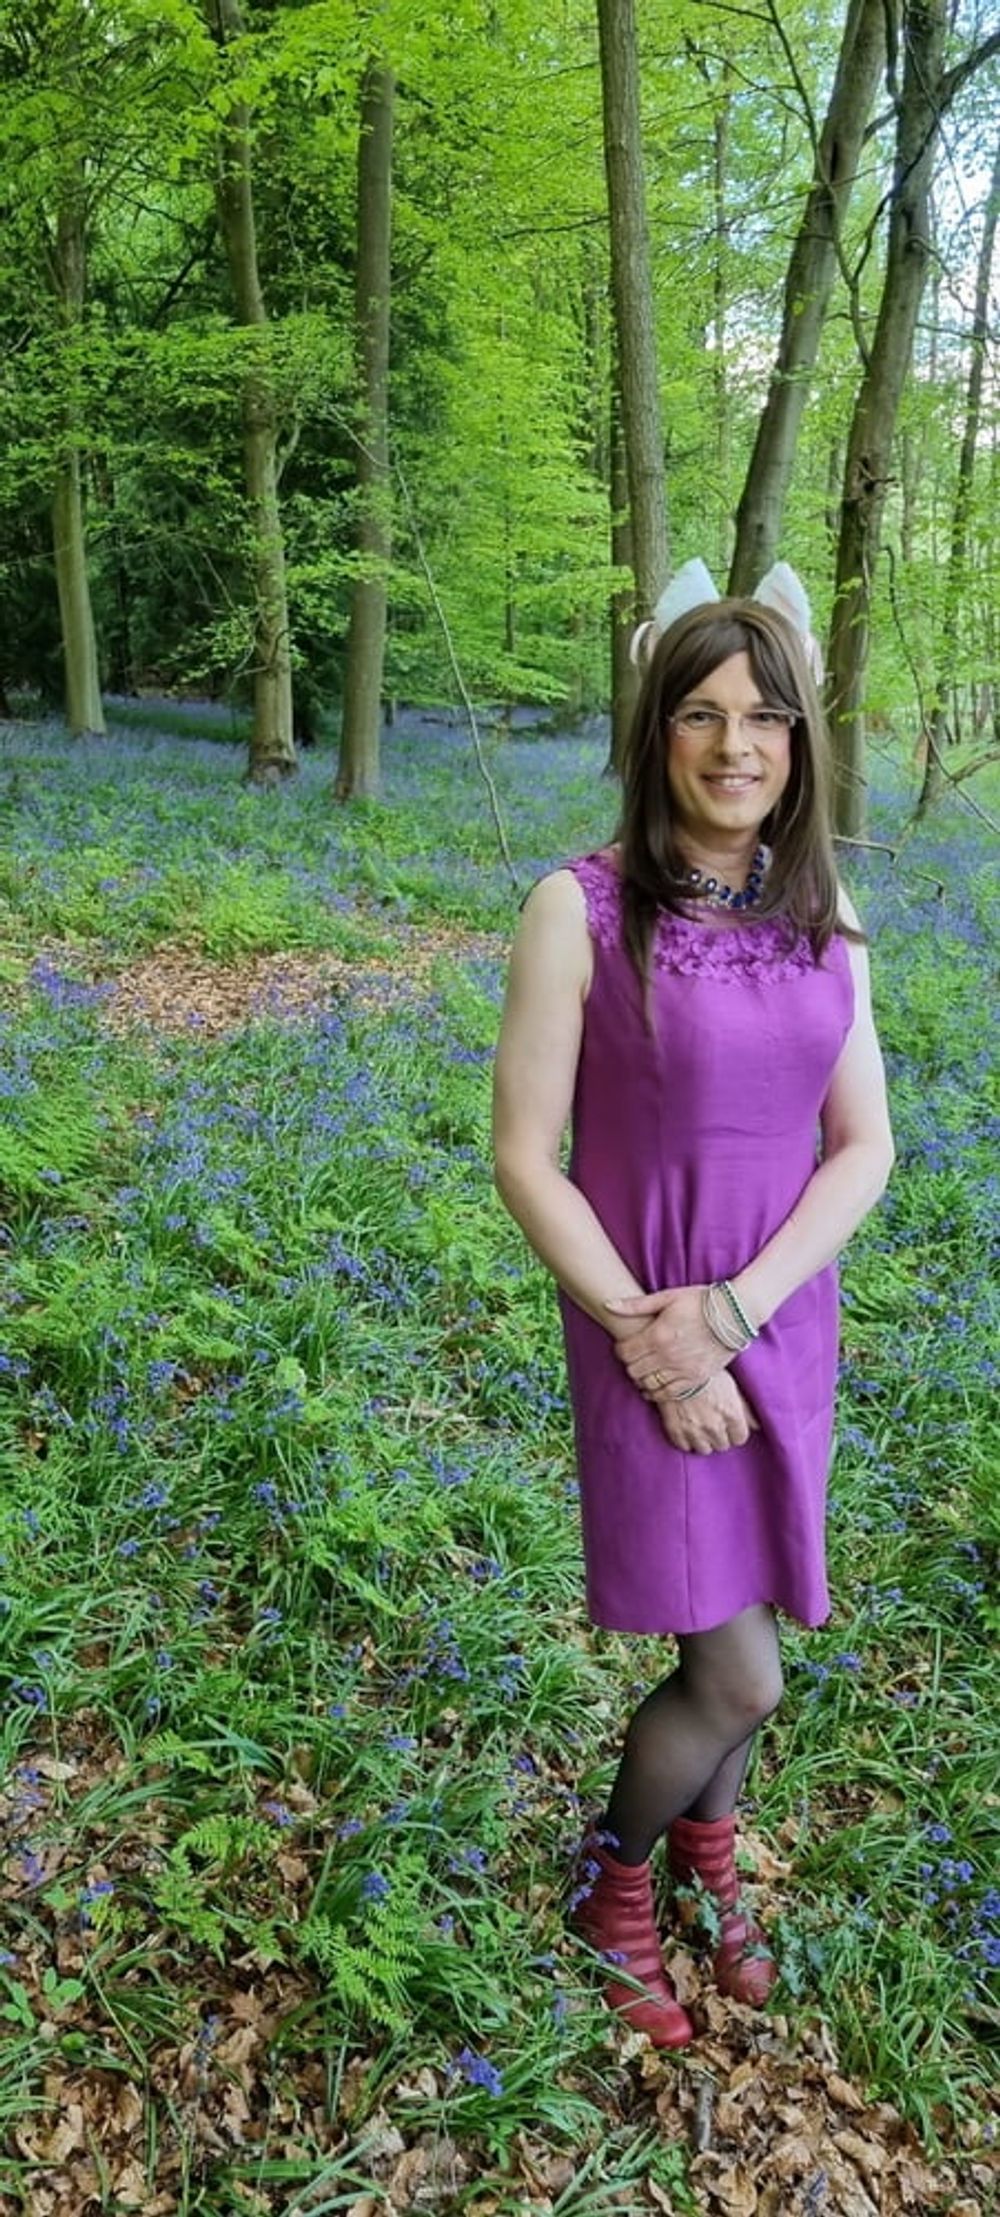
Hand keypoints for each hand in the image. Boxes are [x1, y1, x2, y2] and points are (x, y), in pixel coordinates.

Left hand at [608, 1284, 727, 1397]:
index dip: (620, 1350)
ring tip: (646, 1369)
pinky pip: (668, 1394)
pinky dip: (657, 1392)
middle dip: (630, 1364)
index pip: (624, 1353)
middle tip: (635, 1357)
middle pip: (633, 1371)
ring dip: (642, 1378)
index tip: (625, 1345)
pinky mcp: (696, 1379)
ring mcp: (682, 1370)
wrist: (735, 1314)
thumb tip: (608, 1304)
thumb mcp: (667, 1297)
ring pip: (648, 1385)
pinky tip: (656, 1384)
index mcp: (657, 1335)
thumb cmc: (700, 1301)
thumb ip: (636, 1305)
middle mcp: (667, 1356)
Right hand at [654, 1370, 758, 1455]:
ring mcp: (694, 1431)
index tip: (728, 1423)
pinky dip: (685, 1439)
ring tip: (698, 1425)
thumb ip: (745, 1409)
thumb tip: (757, 1426)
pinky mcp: (676, 1431)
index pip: (740, 1439)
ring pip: (704, 1450)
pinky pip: (684, 1446)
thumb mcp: (731, 1386)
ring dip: (703, 1440)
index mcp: (731, 1415)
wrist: (676, 1365)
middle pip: (722, 1445)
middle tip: (712, 1421)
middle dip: (719, 1435)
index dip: (735, 1431)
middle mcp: (715, 1427)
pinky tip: (685, 1426)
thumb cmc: (707, 1372)